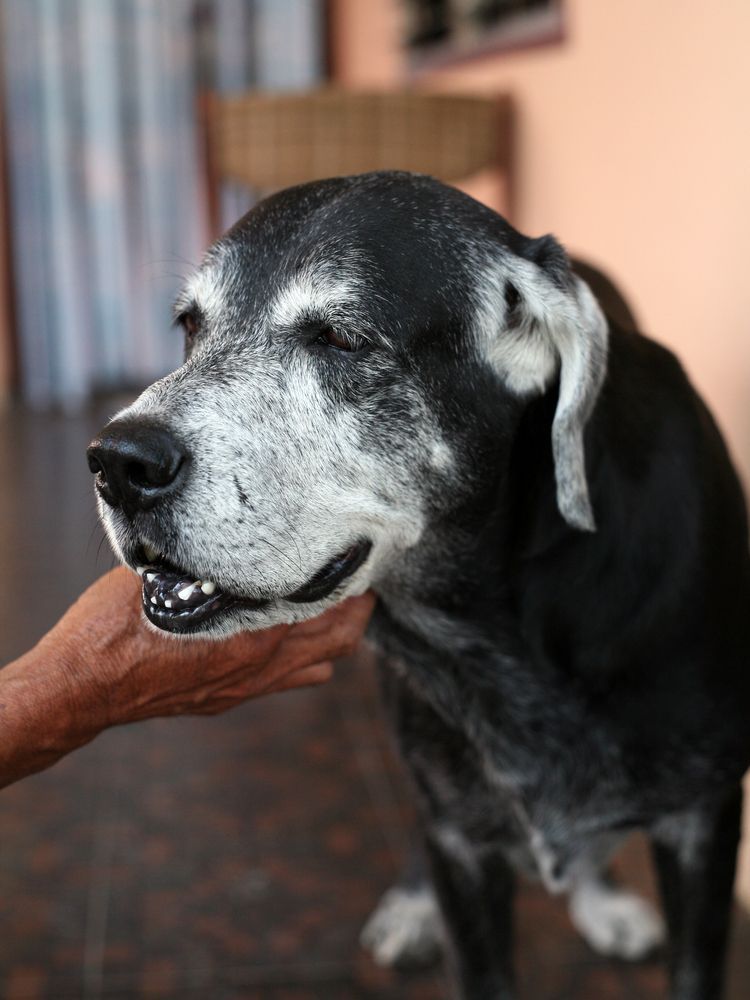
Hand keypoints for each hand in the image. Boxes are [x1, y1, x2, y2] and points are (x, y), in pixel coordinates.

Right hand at [38, 568, 374, 729]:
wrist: (83, 685)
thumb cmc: (114, 624)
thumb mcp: (165, 575)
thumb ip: (209, 560)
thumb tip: (231, 530)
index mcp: (251, 631)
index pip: (323, 604)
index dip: (348, 579)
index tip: (360, 553)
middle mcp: (260, 664)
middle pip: (339, 639)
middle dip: (357, 608)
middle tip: (363, 578)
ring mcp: (248, 686)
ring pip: (320, 664)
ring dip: (336, 634)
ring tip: (342, 604)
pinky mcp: (231, 697)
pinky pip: (290, 680)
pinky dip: (308, 657)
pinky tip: (300, 637)